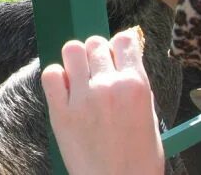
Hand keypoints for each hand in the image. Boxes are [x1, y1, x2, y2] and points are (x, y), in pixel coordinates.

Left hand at [42, 30, 164, 174]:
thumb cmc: (138, 160)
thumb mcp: (150, 118)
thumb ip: (137, 87)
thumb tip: (126, 60)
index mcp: (136, 86)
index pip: (123, 40)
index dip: (118, 46)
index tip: (114, 55)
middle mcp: (109, 86)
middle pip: (94, 43)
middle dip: (95, 54)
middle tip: (95, 72)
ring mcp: (83, 97)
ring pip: (71, 49)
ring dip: (75, 60)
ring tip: (78, 79)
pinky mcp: (60, 111)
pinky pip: (50, 74)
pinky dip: (56, 78)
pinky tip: (64, 91)